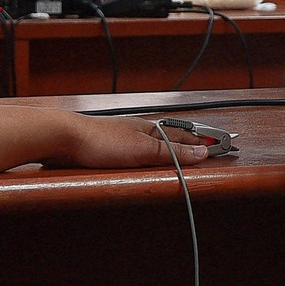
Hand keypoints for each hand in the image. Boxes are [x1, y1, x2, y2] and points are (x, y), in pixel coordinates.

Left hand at [53, 114, 211, 169]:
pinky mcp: (109, 148)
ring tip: (186, 148)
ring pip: (155, 142)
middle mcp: (139, 131)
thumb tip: (202, 152)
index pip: (185, 137)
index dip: (204, 142)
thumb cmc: (99, 141)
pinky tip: (146, 155)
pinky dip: (151, 152)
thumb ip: (173, 153)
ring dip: (172, 146)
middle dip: (192, 142)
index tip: (222, 146)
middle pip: (172, 137)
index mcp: (151, 130)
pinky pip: (138, 150)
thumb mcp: (143, 151)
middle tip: (210, 146)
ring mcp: (124, 139)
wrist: (62, 137)